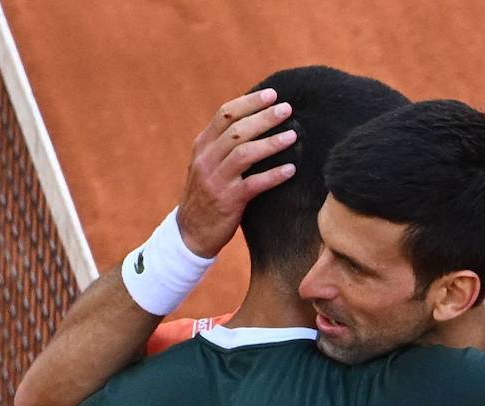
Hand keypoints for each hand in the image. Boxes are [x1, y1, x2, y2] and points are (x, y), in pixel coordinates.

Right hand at [176, 89, 297, 257]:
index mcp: (202, 146)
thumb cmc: (207, 194)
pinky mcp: (227, 201)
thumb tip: (254, 120)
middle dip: (264, 117)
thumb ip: (223, 144)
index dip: (249, 102)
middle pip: (236, 130)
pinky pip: (253, 184)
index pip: (224, 115)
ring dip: (271, 143)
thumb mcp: (207, 164)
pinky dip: (273, 175)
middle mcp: (206, 159)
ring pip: (244, 154)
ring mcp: (216, 180)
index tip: (272, 94)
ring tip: (293, 136)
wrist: (191, 232)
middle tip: (286, 109)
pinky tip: (291, 170)